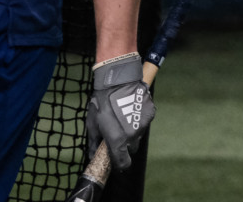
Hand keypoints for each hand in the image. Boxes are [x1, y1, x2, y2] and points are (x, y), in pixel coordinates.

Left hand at [85, 53, 154, 170]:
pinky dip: (138, 119)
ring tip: (122, 116)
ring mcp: (143, 125)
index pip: (123, 163)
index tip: (115, 159)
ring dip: (131, 131)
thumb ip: (94, 142)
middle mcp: (132, 135)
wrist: (117, 79)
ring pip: (138, 135)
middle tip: (117, 132)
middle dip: (125, 145)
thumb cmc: (101, 100)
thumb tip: (93, 156)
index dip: (119, 163)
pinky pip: (144, 122)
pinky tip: (130, 108)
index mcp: (117, 140)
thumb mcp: (92, 122)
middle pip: (131, 149)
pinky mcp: (150, 115)